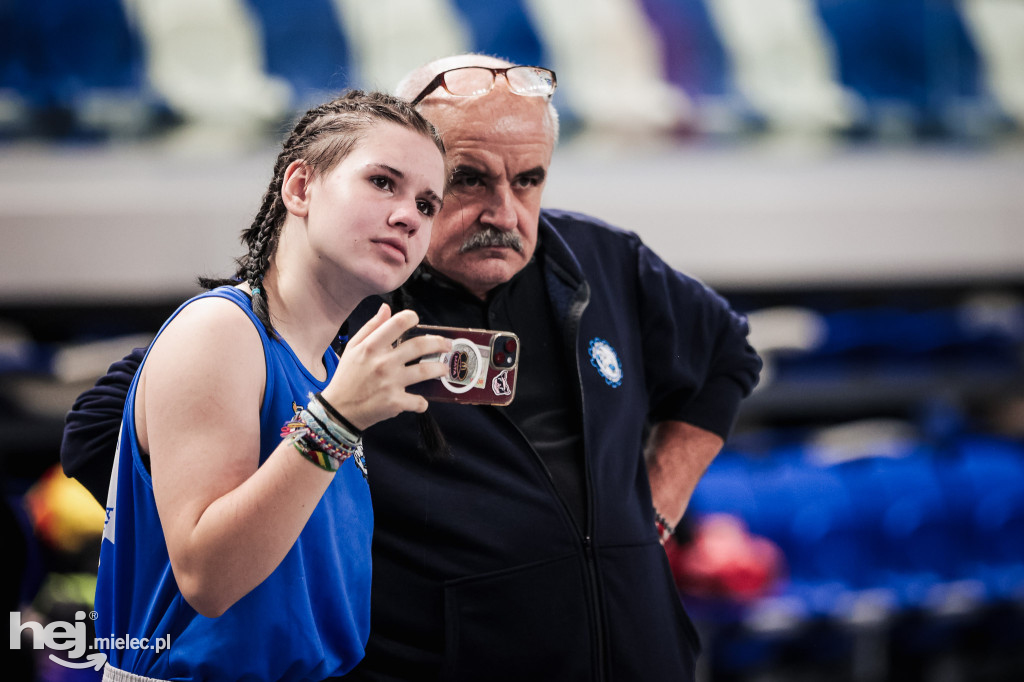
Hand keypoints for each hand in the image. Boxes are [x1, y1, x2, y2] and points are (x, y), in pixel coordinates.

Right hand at [320, 304, 451, 429]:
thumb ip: (371, 327)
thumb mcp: (353, 348)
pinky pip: (418, 401)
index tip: (417, 320)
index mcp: (372, 346)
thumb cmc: (346, 377)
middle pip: (420, 345)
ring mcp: (391, 382)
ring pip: (425, 371)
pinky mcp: (395, 402)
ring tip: (445, 369)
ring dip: (440, 369)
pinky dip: (423, 403)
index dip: (412, 317)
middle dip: (439, 343)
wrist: (338, 410)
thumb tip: (386, 308)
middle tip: (448, 345)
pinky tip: (422, 401)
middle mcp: (383, 362)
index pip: (398, 323)